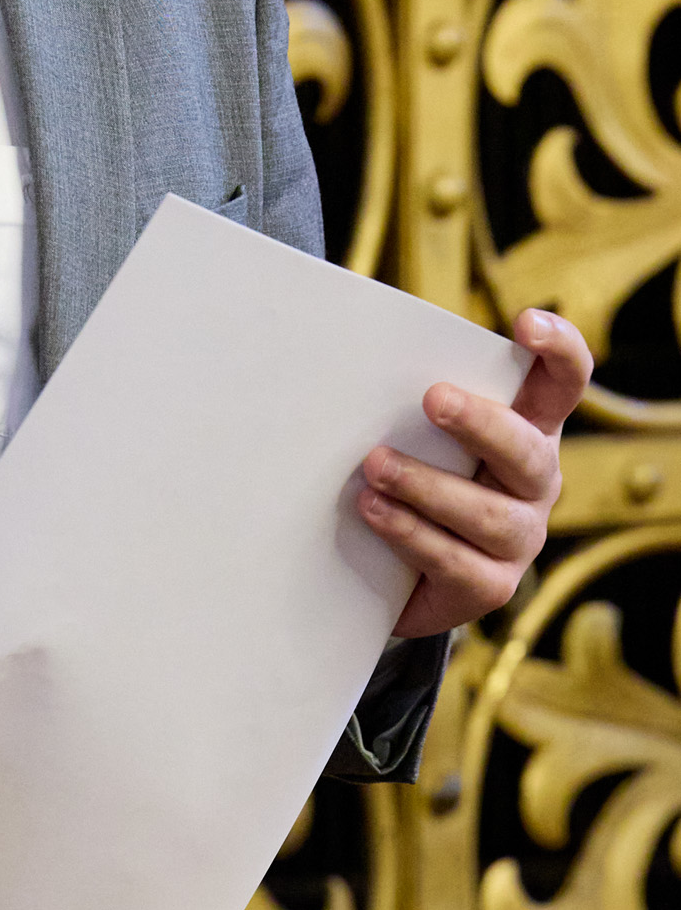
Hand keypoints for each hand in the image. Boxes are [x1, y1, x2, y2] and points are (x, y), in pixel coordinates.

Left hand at [357, 307, 588, 639]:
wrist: (390, 572)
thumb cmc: (406, 474)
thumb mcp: (416, 431)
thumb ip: (408, 398)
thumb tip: (347, 353)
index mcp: (526, 428)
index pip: (563, 383)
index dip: (559, 350)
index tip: (525, 322)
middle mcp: (535, 482)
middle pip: (528, 450)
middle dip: (481, 424)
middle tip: (432, 399)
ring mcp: (519, 538)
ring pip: (489, 514)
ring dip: (427, 486)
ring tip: (375, 466)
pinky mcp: (490, 586)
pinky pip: (457, 562)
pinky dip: (411, 533)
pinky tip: (374, 511)